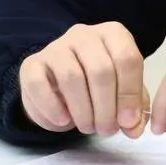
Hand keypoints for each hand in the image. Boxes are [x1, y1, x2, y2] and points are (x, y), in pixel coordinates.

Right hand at [18, 22, 148, 137]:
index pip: (127, 58)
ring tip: (88, 128)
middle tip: (107, 130)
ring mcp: (56, 47)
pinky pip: (38, 85)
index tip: (128, 121)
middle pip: (100, 70)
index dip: (130, 94)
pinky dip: (52, 108)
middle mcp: (85, 34)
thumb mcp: (122, 92)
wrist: (59, 82)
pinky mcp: (32, 64)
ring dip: (83, 111)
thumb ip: (133, 109)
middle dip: (106, 108)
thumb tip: (134, 128)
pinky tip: (63, 121)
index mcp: (113, 34)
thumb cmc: (99, 85)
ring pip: (71, 77)